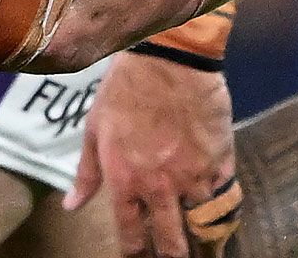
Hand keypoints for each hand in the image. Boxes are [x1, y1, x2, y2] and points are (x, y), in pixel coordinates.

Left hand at [67, 52, 239, 257]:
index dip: (136, 255)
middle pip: (171, 243)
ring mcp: (194, 177)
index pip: (131, 236)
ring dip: (203, 238)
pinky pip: (226, 197)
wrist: (170, 58)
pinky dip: (223, 207)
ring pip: (203, 226)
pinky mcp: (221, 161)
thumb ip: (86, 173)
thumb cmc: (125, 89)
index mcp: (125, 182)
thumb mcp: (94, 128)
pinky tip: (221, 213)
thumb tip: (71, 207)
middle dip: (173, 257)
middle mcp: (160, 188)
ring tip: (205, 247)